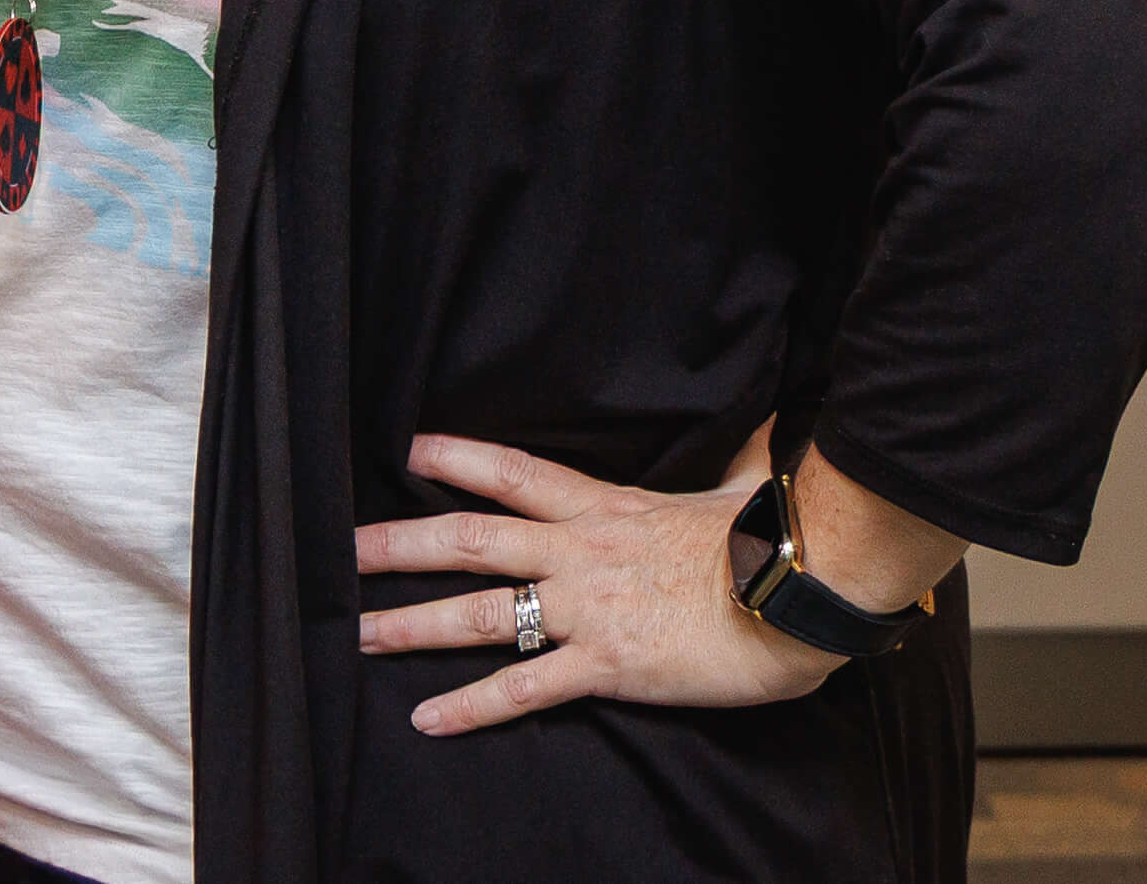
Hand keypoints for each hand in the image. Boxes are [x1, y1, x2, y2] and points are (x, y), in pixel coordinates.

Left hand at [354, 436, 943, 734]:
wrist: (803, 591)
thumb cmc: (775, 541)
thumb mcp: (742, 488)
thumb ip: (735, 461)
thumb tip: (767, 427)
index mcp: (607, 508)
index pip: (516, 472)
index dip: (461, 458)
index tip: (412, 447)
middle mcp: (580, 552)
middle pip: (470, 538)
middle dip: (400, 543)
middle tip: (343, 549)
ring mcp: (587, 609)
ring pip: (479, 613)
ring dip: (412, 623)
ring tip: (357, 633)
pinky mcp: (606, 664)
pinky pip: (523, 688)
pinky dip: (470, 706)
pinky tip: (426, 718)